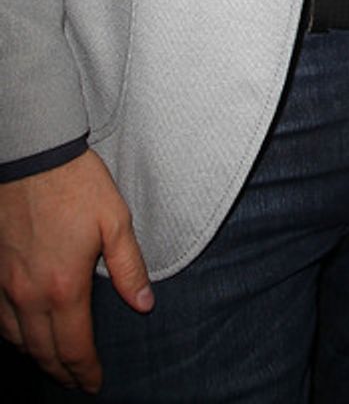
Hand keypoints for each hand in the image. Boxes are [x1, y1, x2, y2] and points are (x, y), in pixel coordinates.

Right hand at [0, 150, 152, 392]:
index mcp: (65, 287)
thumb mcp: (115, 220)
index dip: (86, 371)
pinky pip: (0, 320)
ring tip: (54, 365)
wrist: (32, 157)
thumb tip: (144, 304)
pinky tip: (24, 336)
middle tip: (76, 384)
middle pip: (44, 352)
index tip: (95, 384)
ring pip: (17, 340)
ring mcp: (6, 286)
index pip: (75, 346)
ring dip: (37, 358)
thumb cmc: (76, 185)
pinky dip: (13, 337)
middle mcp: (30, 295)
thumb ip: (129, 267)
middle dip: (62, 373)